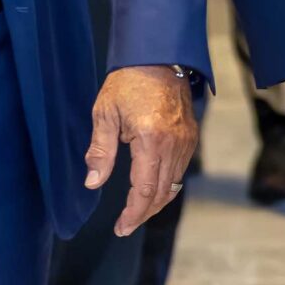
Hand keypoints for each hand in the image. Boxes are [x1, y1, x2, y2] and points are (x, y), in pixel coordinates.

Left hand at [88, 67, 199, 237]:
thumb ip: (100, 151)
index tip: (121, 227)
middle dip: (143, 213)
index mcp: (151, 140)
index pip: (145, 189)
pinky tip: (152, 189)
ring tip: (137, 212)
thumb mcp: (105, 113)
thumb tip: (93, 182)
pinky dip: (167, 185)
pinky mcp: (191, 136)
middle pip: (162, 193)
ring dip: (156, 202)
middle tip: (125, 226)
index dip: (133, 213)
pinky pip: (181, 170)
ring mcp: (186, 141)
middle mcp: (174, 144)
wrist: (158, 56)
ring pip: (174, 184)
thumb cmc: (128, 82)